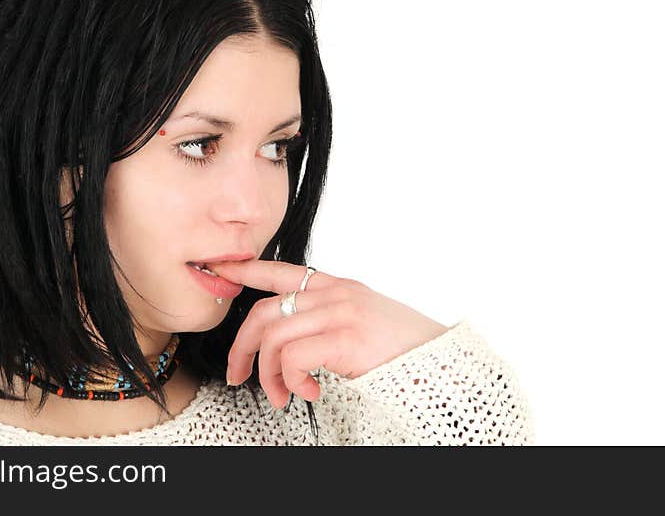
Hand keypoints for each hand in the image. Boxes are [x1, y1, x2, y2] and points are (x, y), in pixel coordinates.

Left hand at [206, 259, 449, 409]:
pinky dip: (291, 381)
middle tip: (238, 375)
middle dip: (242, 347)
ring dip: (268, 376)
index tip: (223, 269)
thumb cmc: (403, 349)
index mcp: (338, 286)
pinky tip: (309, 392)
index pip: (283, 270)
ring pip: (273, 337)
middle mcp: (335, 294)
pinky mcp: (344, 338)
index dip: (248, 269)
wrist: (441, 364)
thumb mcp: (364, 319)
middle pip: (265, 311)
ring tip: (282, 396)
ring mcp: (340, 313)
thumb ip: (330, 317)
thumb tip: (292, 338)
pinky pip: (292, 358)